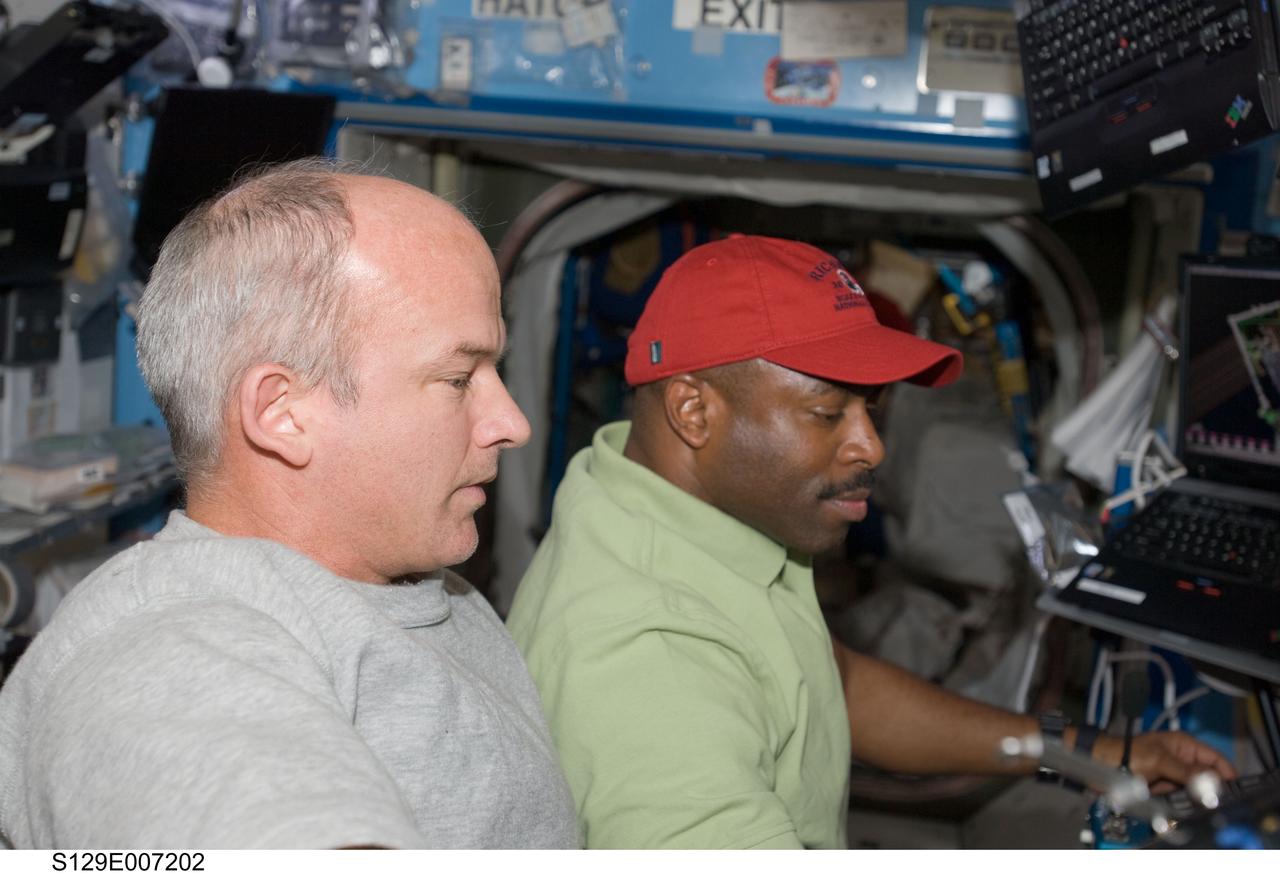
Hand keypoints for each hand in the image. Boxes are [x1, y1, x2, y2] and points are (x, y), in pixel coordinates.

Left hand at [1092, 731, 1237, 790]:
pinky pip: (1178, 797)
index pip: (1215, 759)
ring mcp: (1173, 774)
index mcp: (1184, 745)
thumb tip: (1212, 783)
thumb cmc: (1125, 753)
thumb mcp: (1159, 760)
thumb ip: (1187, 771)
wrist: (1098, 764)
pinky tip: (1166, 799)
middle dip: (1206, 788)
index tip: (1232, 790)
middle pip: (1207, 777)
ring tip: (1173, 793)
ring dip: (1188, 796)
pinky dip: (1175, 801)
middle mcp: (1182, 759)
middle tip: (1202, 797)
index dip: (1226, 773)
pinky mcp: (1163, 787)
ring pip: (1194, 789)